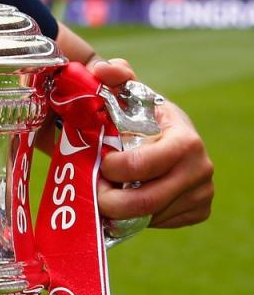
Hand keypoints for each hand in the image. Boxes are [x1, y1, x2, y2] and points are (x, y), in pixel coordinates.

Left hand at [87, 58, 214, 229]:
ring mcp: (202, 193)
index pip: (140, 165)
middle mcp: (200, 169)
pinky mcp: (199, 211)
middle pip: (144, 201)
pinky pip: (160, 224)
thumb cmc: (146, 115)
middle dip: (109, 200)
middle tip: (93, 191)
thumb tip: (101, 71)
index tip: (100, 161)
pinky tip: (130, 198)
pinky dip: (139, 217)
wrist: (170, 137)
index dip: (111, 168)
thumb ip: (116, 76)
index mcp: (185, 141)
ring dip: (121, 210)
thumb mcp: (132, 93)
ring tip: (107, 193)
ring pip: (149, 216)